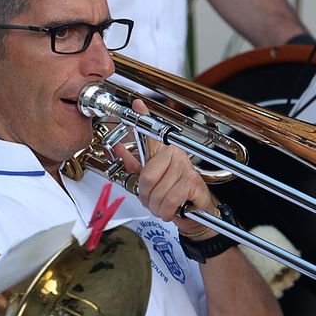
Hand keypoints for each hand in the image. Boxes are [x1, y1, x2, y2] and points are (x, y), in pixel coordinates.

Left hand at [115, 124, 216, 238]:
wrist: (197, 211)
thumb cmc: (175, 194)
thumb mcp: (152, 179)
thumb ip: (135, 165)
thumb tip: (118, 149)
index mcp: (165, 152)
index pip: (151, 135)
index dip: (143, 117)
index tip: (137, 104)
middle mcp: (176, 155)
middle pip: (147, 177)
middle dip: (146, 197)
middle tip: (152, 200)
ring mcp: (186, 167)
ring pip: (158, 192)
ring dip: (157, 207)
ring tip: (164, 206)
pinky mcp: (193, 182)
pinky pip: (170, 200)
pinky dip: (168, 211)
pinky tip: (174, 209)